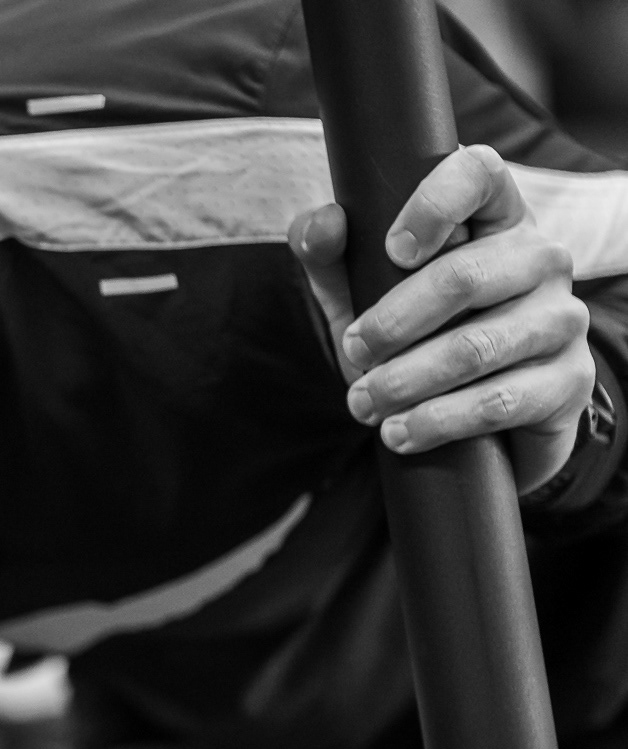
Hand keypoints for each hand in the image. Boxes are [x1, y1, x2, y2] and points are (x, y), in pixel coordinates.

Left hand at [291, 144, 594, 493]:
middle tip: (352, 353)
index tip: (391, 250)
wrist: (474, 418)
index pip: (479, 173)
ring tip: (363, 404)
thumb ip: (331, 254)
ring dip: (405, 382)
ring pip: (476, 347)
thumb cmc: (413, 334)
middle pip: (464, 276)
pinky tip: (401, 432)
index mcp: (493, 217)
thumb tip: (323, 225)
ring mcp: (562, 319)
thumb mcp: (362, 291)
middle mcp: (541, 257)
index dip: (433, 204)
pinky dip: (437, 420)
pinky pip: (499, 401)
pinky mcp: (568, 382)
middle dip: (390, 323)